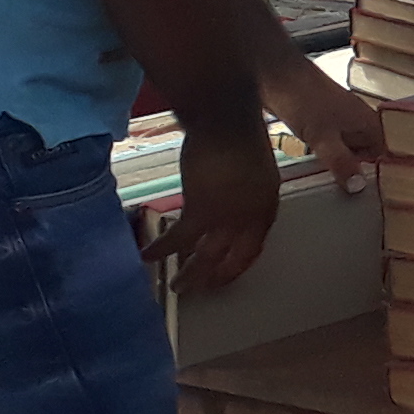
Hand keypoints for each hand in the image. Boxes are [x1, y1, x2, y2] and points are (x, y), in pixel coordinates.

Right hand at [144, 123, 281, 293]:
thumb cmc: (239, 136)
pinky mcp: (200, 212)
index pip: (255, 245)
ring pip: (207, 256)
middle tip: (202, 290)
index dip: (238, 263)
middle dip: (217, 277)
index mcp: (266, 206)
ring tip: (176, 287)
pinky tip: (147, 256)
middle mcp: (251, 218)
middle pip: (235, 257)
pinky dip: (162, 249)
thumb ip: (244, 193)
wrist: (225, 122)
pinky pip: (179, 239)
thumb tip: (227, 204)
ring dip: (190, 274)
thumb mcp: (253, 170)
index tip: (224, 272)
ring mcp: (227, 218)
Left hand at [263, 61, 379, 188]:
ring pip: (348, 149)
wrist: (274, 74)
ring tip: (334, 184)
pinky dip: (327, 155)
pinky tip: (317, 166)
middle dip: (360, 171)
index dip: (382, 172)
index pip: (386, 154)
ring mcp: (339, 121)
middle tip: (351, 193)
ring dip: (341, 164)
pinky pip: (332, 144)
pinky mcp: (321, 122)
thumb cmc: (304, 101)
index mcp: (368, 123)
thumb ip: (341, 162)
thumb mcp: (323, 137)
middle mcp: (359, 121)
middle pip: (368, 154)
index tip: (375, 193)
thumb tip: (359, 188)